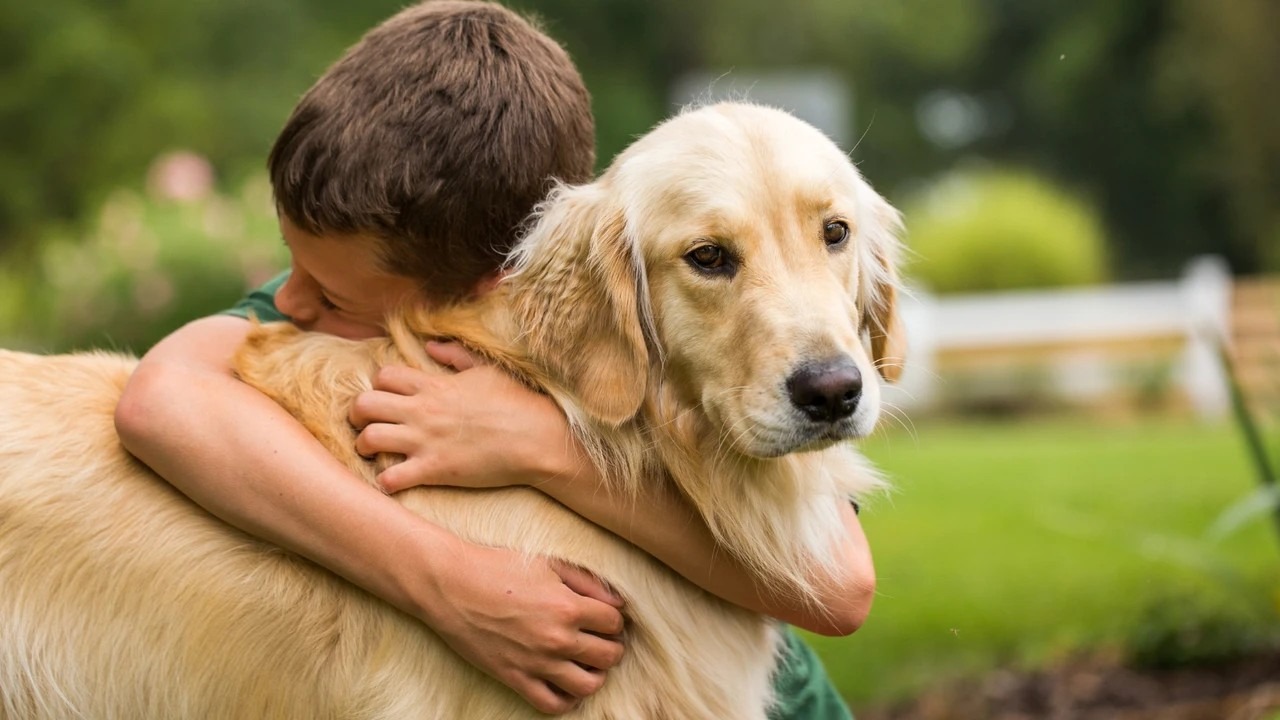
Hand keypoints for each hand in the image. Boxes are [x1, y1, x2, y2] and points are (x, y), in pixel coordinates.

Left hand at [349, 342, 587, 492]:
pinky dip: (385, 481)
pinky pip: (390, 478)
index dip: (378, 386)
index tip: (387, 398)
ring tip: (373, 453)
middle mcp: (423, 411)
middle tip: (365, 424)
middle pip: (363, 404)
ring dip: (364, 447)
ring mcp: (426, 441)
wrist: (537, 438)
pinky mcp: (434, 470)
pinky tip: (394, 481)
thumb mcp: (486, 369)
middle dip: (357, 415)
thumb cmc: (517, 402)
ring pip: (368, 439)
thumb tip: (431, 345)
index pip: (383, 376)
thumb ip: (456, 355)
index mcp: (434, 385)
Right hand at [421, 542, 625, 713]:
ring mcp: (536, 662)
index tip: (603, 617)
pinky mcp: (514, 678)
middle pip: (609, 656)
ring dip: (595, 675)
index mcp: (567, 606)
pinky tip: (565, 684)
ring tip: (586, 663)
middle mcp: (557, 638)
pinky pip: (552, 705)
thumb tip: (618, 602)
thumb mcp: (548, 563)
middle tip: (600, 639)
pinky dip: (566, 700)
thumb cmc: (498, 567)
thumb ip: (588, 582)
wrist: (451, 586)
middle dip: (611, 647)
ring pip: (588, 686)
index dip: (613, 619)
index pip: (614, 622)